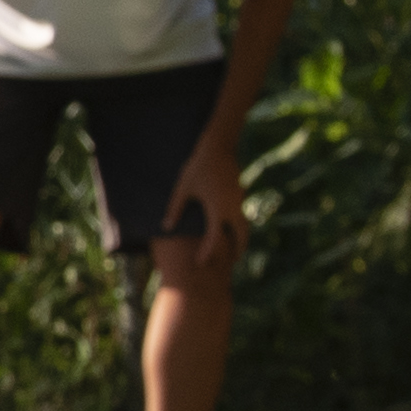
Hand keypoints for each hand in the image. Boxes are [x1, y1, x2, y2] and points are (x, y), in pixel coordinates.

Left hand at [168, 130, 252, 258]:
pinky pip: (242, 214)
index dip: (207, 252)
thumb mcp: (182, 189)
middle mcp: (232, 208)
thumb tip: (165, 228)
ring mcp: (239, 200)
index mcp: (217, 209)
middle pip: (241, 236)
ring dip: (241, 238)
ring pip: (245, 225)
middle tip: (231, 263)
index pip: (214, 239)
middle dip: (238, 250)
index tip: (200, 263)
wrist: (218, 147)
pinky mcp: (240, 194)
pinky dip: (239, 225)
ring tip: (234, 249)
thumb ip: (175, 209)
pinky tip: (231, 227)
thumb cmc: (197, 167)